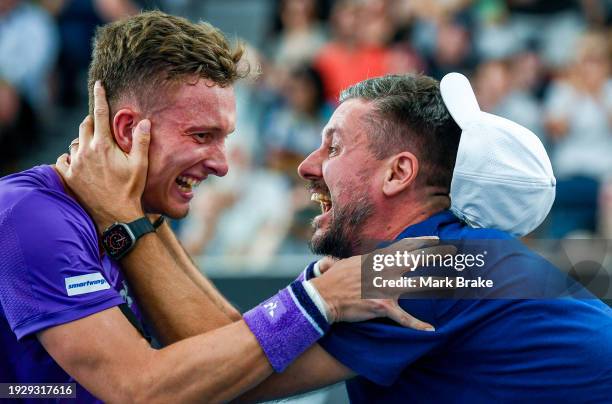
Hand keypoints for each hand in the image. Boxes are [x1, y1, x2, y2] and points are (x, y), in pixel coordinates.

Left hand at [55, 81, 149, 231]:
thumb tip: (144, 121)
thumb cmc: (131, 189)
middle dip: (93, 122)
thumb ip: (141, 141)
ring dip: (83, 142)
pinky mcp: (69, 176)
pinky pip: (63, 160)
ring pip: (75, 143)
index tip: (98, 85)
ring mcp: (76, 164)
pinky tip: (80, 163)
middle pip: (85, 126)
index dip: (100, 97)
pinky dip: (71, 158)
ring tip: (94, 150)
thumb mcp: (141, 164)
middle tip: (102, 126)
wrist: (116, 215)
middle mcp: (86, 151)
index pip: (99, 114)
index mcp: (104, 146)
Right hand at [311, 237, 454, 330]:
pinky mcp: (382, 306)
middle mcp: (384, 270)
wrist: (323, 296)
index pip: (403, 247)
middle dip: (435, 256)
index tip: (436, 240)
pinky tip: (430, 330)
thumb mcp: (348, 263)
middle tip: (453, 253)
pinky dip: (417, 325)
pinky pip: (404, 317)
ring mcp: (384, 287)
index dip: (421, 242)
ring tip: (452, 284)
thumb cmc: (333, 280)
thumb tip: (365, 258)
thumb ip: (362, 261)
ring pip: (417, 285)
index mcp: (376, 259)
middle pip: (415, 260)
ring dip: (436, 284)